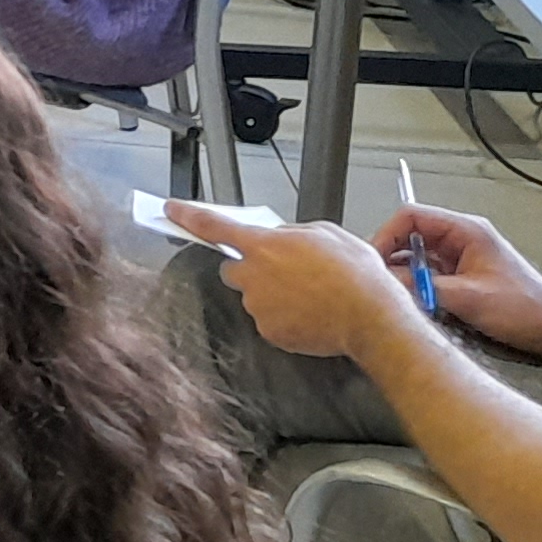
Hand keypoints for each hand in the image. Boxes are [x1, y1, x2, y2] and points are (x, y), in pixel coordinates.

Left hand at [166, 203, 419, 357]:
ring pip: (253, 296)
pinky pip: (268, 320)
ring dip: (271, 294)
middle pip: (233, 269)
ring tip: (309, 295)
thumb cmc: (355, 274)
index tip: (171, 210)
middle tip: (285, 272)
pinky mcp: (269, 331)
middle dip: (252, 269)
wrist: (371, 317)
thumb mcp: (325, 234)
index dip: (188, 216)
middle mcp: (253, 276)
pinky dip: (283, 317)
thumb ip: (291, 233)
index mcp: (264, 245)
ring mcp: (258, 306)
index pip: (214, 226)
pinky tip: (309, 313)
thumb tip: (280, 238)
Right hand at [375, 199, 541, 356]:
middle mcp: (461, 239)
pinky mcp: (462, 278)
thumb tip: (387, 282)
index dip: (386, 235)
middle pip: (409, 236)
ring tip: (397, 295)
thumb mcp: (468, 298)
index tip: (373, 260)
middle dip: (391, 257)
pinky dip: (417, 287)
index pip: (410, 216)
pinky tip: (415, 304)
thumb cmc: (525, 309)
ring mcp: (461, 259)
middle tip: (379, 281)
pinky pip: (427, 275)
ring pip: (416, 258)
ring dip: (404, 275)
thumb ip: (424, 287)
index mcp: (466, 231)